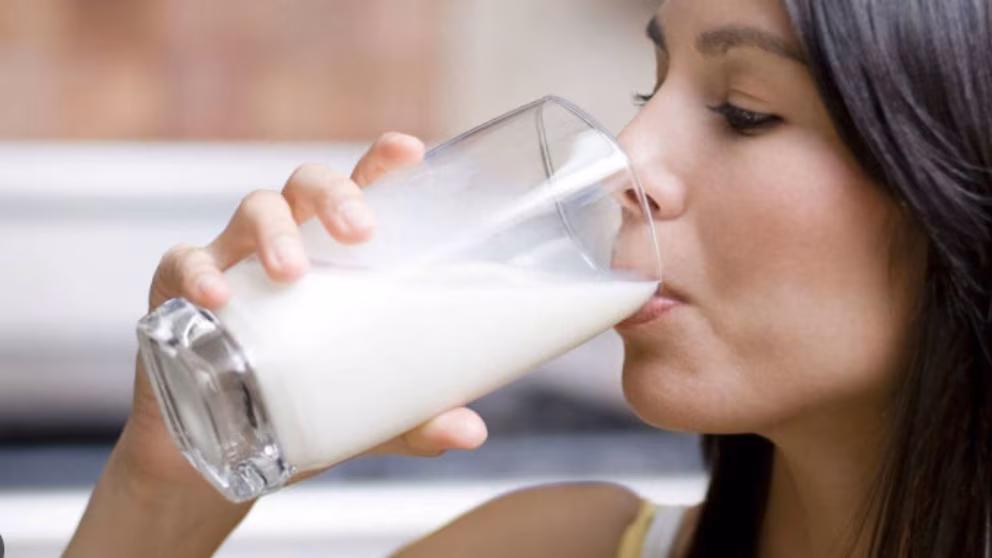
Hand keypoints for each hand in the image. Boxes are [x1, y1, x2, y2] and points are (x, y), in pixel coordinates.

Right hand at [119, 132, 488, 495]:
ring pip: (254, 210)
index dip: (381, 163)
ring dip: (275, 232)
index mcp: (334, 256)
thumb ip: (414, 417)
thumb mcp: (362, 415)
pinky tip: (217, 298)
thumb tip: (472, 433)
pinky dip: (198, 272)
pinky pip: (183, 261)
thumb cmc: (296, 408)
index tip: (408, 151)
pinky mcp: (177, 292)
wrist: (213, 454)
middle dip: (334, 195)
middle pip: (307, 186)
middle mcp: (286, 243)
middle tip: (359, 232)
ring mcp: (232, 260)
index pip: (361, 192)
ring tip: (291, 271)